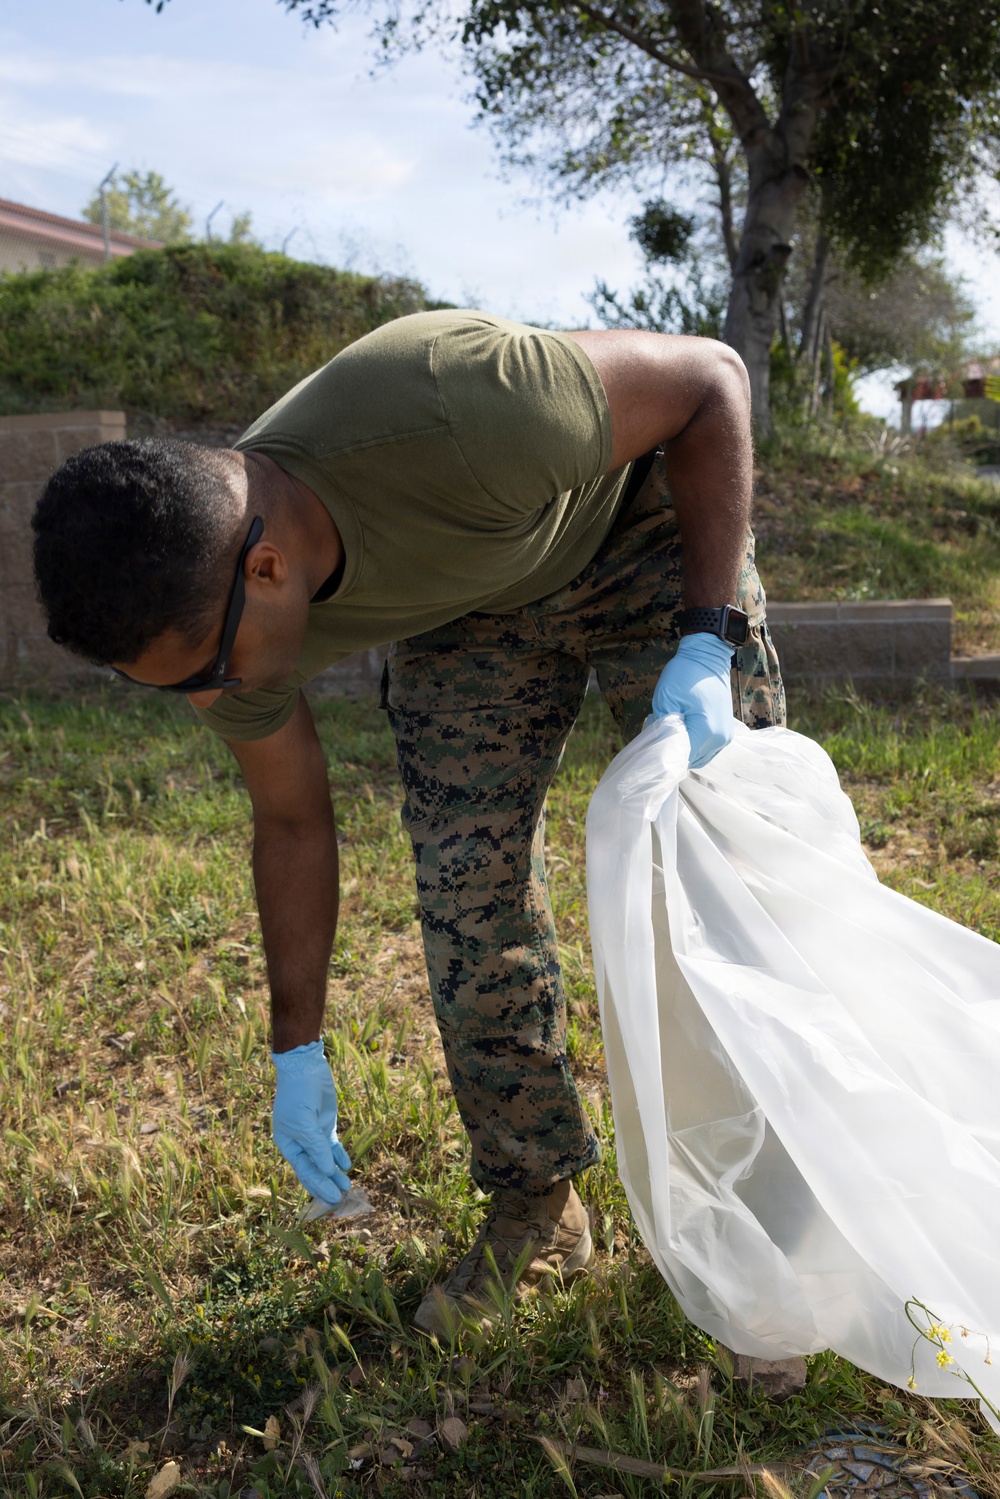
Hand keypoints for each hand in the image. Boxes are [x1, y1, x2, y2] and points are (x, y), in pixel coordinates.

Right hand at [271, 1041, 351, 1202]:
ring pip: (325, 1159)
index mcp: (288, 1144)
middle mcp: (300, 1142)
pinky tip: (347, 1166)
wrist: (304, 1068)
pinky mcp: (325, 1124)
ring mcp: (314, 1133)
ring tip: (347, 1186)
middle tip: (340, 1199)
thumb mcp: (304, 1123)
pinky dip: (339, 1155)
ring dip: (335, 1173)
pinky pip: (332, 1145)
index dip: (318, 1186)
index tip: (331, 1199)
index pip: (304, 1171)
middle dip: (326, 1183)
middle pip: (314, 1168)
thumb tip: (327, 1171)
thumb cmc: (297, 1095)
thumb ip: (316, 1148)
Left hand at [652, 631, 736, 768]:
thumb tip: (660, 746)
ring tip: (674, 730)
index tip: (653, 745)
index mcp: (705, 731)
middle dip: (674, 751)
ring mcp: (725, 737)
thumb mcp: (666, 700)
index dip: (664, 754)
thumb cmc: (685, 675)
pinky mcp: (726, 734)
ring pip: (698, 758)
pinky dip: (694, 746)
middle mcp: (719, 739)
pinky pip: (707, 750)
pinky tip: (685, 731)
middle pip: (690, 760)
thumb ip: (663, 728)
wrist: (708, 657)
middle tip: (662, 732)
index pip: (680, 758)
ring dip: (685, 749)